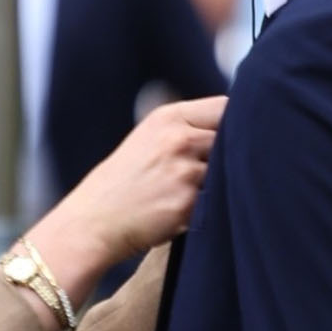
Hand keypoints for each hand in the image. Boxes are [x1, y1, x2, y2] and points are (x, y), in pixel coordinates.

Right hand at [26, 95, 225, 300]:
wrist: (92, 223)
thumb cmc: (122, 185)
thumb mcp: (148, 141)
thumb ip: (188, 130)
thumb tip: (240, 130)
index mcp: (168, 118)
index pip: (226, 107)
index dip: (239, 124)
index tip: (239, 139)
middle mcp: (179, 139)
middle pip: (235, 139)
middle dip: (235, 156)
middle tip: (232, 171)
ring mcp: (185, 171)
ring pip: (231, 173)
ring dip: (227, 185)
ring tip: (205, 196)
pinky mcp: (188, 204)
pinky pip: (220, 202)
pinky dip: (216, 209)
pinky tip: (196, 213)